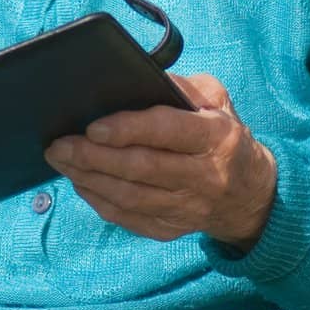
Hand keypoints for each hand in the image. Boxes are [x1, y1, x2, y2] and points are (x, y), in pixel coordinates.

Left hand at [43, 73, 276, 250]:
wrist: (251, 194)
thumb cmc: (223, 135)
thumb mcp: (216, 100)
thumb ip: (182, 87)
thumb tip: (136, 79)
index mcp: (215, 137)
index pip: (167, 132)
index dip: (128, 130)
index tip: (92, 127)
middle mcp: (203, 176)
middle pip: (141, 169)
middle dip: (94, 157)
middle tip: (58, 145)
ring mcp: (188, 208)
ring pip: (130, 197)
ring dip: (89, 179)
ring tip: (60, 161)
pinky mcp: (172, 229)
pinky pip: (129, 218)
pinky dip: (99, 201)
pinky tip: (80, 182)